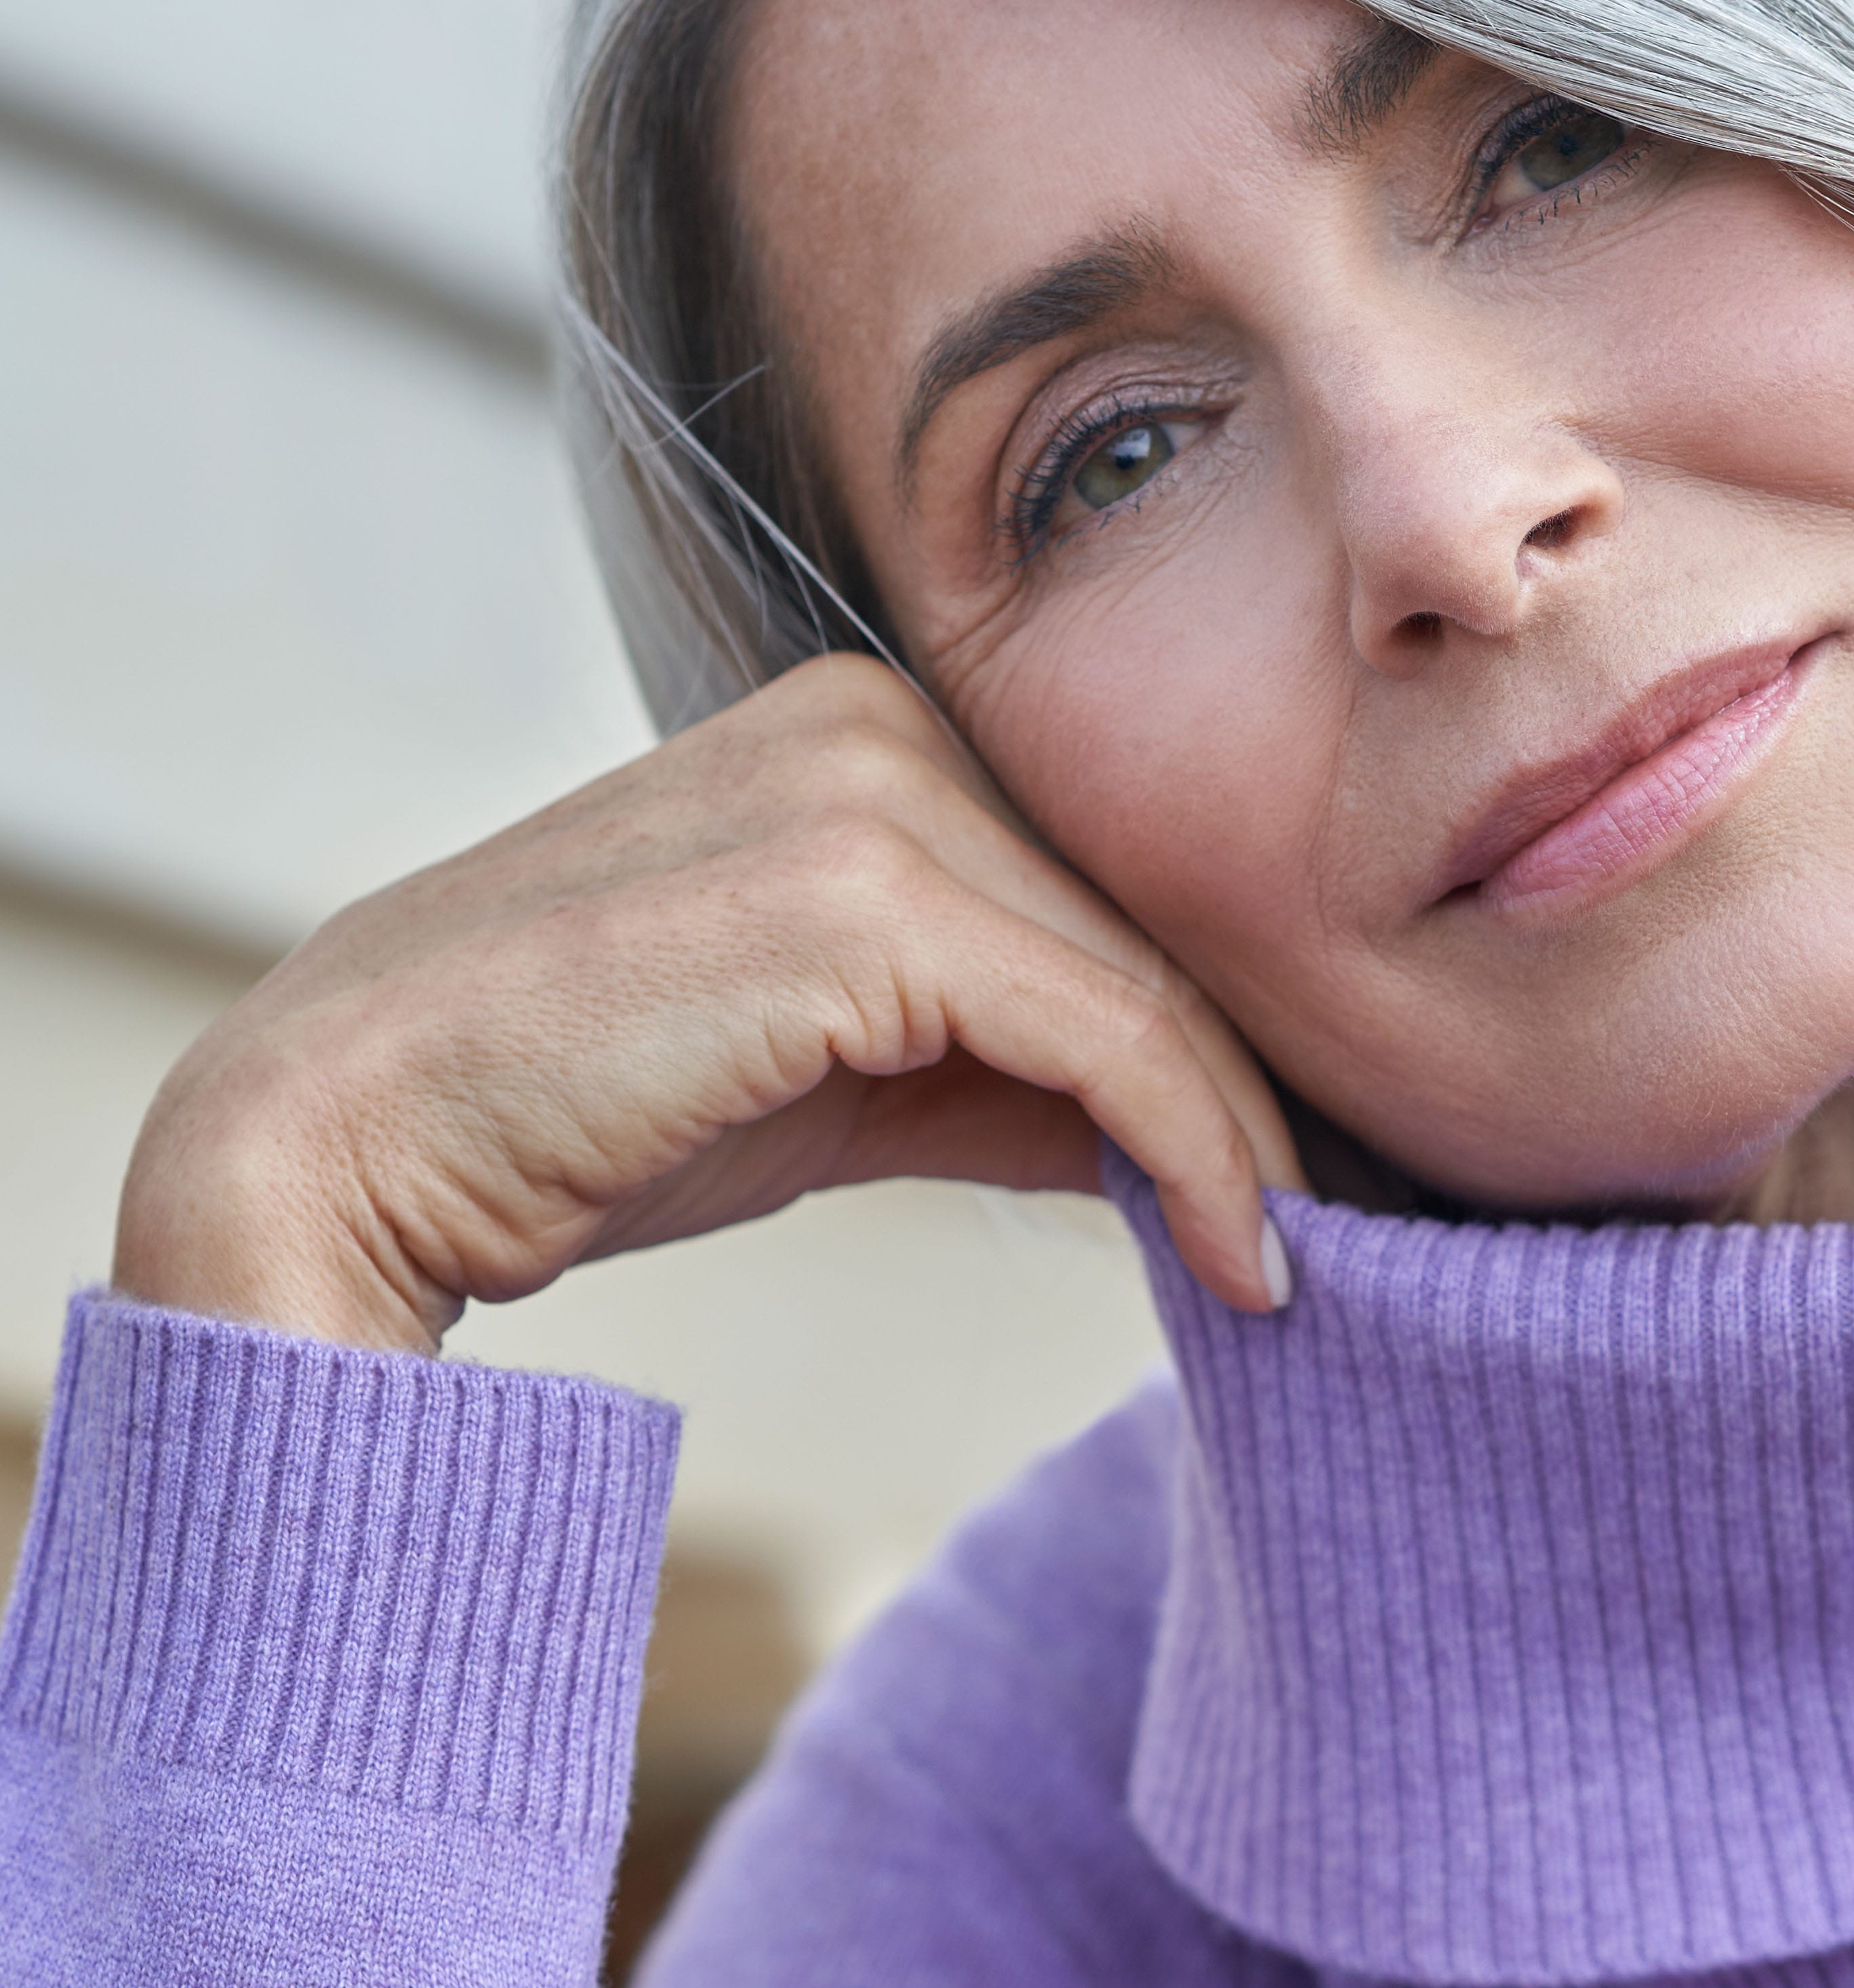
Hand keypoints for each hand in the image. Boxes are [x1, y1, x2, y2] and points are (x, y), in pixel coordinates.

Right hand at [115, 656, 1301, 1343]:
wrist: (352, 1150)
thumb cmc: (586, 1117)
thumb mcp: (846, 1081)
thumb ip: (1008, 1069)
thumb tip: (1189, 1134)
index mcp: (867, 726)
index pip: (1117, 880)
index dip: (1232, 1031)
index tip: (1332, 1169)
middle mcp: (873, 719)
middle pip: (1153, 922)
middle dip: (1263, 1083)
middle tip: (1368, 1227)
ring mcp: (859, 791)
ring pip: (1148, 982)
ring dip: (1244, 1139)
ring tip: (1307, 1268)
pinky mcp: (856, 897)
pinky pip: (1104, 1034)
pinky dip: (1193, 1151)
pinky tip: (1242, 1261)